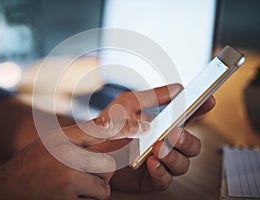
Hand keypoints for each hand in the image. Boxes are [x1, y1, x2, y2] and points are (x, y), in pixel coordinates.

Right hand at [0, 118, 149, 199]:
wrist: (2, 190)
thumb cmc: (28, 166)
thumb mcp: (50, 143)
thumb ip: (77, 138)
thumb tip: (107, 130)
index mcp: (63, 137)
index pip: (101, 129)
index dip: (126, 127)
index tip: (145, 128)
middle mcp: (68, 153)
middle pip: (108, 164)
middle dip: (102, 174)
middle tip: (82, 174)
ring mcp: (69, 176)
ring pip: (103, 186)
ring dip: (93, 190)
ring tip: (69, 186)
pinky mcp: (69, 195)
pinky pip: (93, 198)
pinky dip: (84, 199)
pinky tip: (63, 194)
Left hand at [97, 84, 214, 191]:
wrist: (89, 149)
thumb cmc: (108, 125)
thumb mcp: (128, 103)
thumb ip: (153, 96)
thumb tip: (177, 88)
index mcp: (162, 124)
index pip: (188, 118)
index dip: (201, 110)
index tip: (207, 101)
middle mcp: (164, 143)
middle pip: (192, 145)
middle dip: (188, 140)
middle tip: (175, 133)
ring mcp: (159, 161)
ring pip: (183, 163)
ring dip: (174, 156)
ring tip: (159, 148)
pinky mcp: (150, 178)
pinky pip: (166, 179)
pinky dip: (162, 171)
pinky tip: (153, 163)